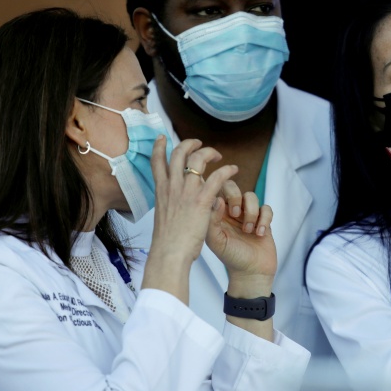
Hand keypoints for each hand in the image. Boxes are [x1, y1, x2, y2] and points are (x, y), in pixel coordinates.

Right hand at [142, 136, 238, 302]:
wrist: (169, 253)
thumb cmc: (167, 242)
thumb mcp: (163, 217)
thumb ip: (169, 204)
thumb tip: (175, 201)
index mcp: (161, 191)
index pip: (156, 162)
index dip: (158, 146)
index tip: (162, 137)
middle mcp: (171, 187)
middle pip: (178, 153)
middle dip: (189, 143)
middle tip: (198, 143)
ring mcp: (186, 192)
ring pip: (197, 159)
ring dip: (209, 152)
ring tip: (218, 155)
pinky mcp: (201, 200)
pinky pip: (217, 177)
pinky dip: (226, 170)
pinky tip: (233, 169)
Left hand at [206, 179, 275, 297]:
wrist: (251, 273)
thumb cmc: (231, 258)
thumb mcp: (216, 241)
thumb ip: (212, 220)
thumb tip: (217, 199)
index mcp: (217, 214)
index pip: (216, 190)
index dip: (221, 194)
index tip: (226, 210)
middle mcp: (231, 211)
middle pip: (233, 187)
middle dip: (236, 197)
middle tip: (235, 214)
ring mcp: (248, 214)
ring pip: (251, 196)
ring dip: (251, 212)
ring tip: (249, 230)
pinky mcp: (263, 220)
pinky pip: (266, 208)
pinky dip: (264, 219)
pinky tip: (259, 233)